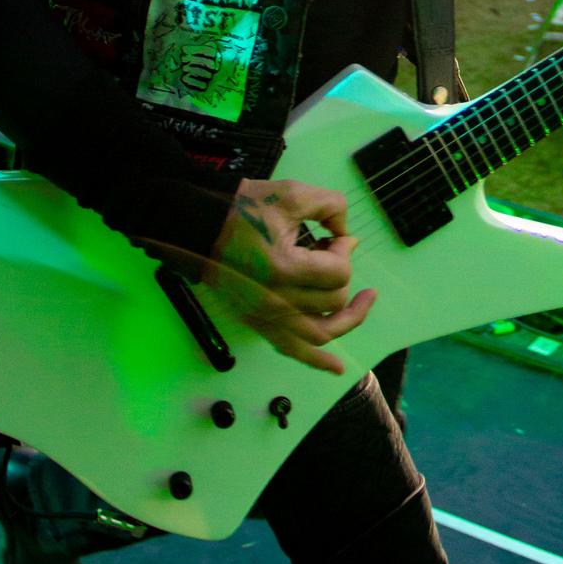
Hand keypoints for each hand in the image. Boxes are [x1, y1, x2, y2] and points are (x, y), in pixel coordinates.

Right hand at [205, 177, 375, 374]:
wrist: (199, 226)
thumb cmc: (243, 208)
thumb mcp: (292, 194)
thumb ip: (331, 207)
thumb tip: (348, 238)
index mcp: (284, 269)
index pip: (338, 273)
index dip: (345, 250)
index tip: (334, 235)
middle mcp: (276, 301)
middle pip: (333, 301)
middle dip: (341, 272)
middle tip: (331, 250)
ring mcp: (266, 316)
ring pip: (321, 334)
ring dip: (347, 321)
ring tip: (363, 303)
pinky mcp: (257, 322)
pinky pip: (292, 350)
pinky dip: (317, 361)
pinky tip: (337, 369)